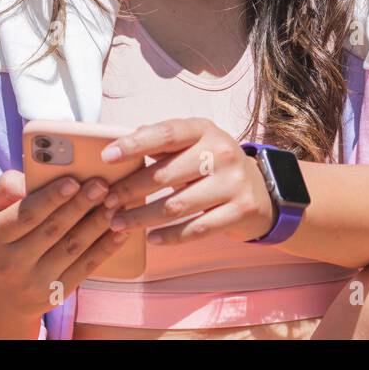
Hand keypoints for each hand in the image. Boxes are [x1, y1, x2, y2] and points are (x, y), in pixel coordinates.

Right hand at [0, 170, 129, 315]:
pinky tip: (120, 231)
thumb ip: (5, 188)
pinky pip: (84, 269)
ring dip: (97, 224)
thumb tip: (30, 180)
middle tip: (102, 185)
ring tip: (115, 203)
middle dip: (80, 205)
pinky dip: (105, 249)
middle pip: (53, 230)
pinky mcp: (55, 295)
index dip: (51, 198)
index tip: (73, 181)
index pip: (25, 215)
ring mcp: (34, 282)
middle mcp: (11, 263)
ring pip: (72, 248)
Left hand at [98, 118, 278, 244]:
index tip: (107, 156)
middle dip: (130, 190)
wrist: (261, 191)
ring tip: (118, 223)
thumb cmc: (213, 165)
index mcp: (205, 130)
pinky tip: (151, 239)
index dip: (135, 144)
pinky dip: (170, 236)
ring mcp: (233, 182)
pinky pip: (196, 229)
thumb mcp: (193, 144)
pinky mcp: (240, 210)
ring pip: (176, 206)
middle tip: (107, 202)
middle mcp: (222, 152)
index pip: (166, 133)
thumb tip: (122, 139)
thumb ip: (161, 142)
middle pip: (165, 174)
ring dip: (141, 217)